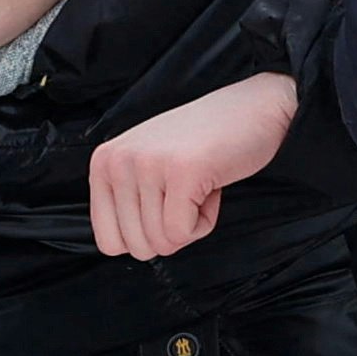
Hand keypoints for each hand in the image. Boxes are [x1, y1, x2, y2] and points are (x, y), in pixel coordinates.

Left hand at [90, 72, 299, 260]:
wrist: (253, 108)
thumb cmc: (202, 144)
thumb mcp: (146, 166)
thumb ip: (126, 202)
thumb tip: (123, 247)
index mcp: (103, 163)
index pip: (108, 242)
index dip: (146, 237)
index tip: (165, 204)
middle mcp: (117, 162)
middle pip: (137, 247)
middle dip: (171, 232)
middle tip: (186, 192)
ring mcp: (148, 165)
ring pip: (162, 242)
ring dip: (191, 223)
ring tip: (199, 184)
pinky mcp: (181, 172)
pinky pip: (183, 233)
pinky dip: (205, 222)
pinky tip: (210, 188)